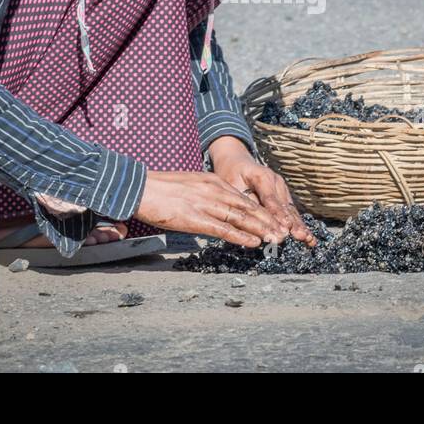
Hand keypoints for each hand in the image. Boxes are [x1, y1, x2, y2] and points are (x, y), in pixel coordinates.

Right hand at [135, 169, 286, 247]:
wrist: (139, 187)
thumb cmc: (161, 189)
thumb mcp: (190, 185)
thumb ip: (206, 194)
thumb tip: (217, 207)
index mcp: (212, 181)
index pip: (243, 198)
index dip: (262, 210)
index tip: (275, 220)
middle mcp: (213, 190)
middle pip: (247, 207)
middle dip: (268, 220)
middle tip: (284, 232)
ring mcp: (205, 204)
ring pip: (240, 218)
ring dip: (260, 229)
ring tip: (276, 239)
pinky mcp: (195, 218)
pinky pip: (222, 228)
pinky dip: (240, 236)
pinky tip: (253, 242)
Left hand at [208, 136, 316, 246]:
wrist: (236, 161)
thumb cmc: (231, 173)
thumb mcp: (231, 183)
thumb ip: (243, 200)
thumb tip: (252, 218)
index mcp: (262, 176)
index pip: (270, 198)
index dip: (277, 215)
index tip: (283, 228)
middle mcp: (276, 181)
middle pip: (284, 205)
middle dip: (292, 223)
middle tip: (299, 236)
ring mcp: (281, 188)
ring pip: (290, 209)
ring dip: (299, 225)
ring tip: (306, 238)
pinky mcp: (283, 195)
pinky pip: (291, 211)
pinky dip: (298, 224)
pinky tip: (307, 235)